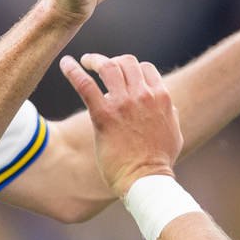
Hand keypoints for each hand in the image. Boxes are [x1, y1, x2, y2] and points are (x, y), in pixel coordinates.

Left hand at [59, 53, 183, 195]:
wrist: (145, 180)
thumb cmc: (159, 161)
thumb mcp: (175, 134)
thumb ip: (171, 115)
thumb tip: (169, 106)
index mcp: (161, 98)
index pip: (145, 68)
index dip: (132, 69)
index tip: (121, 75)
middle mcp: (143, 95)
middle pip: (126, 62)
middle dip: (113, 60)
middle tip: (99, 65)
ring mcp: (123, 104)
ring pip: (108, 66)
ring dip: (95, 60)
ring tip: (84, 62)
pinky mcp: (103, 115)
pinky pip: (85, 84)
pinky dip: (72, 71)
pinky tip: (65, 64)